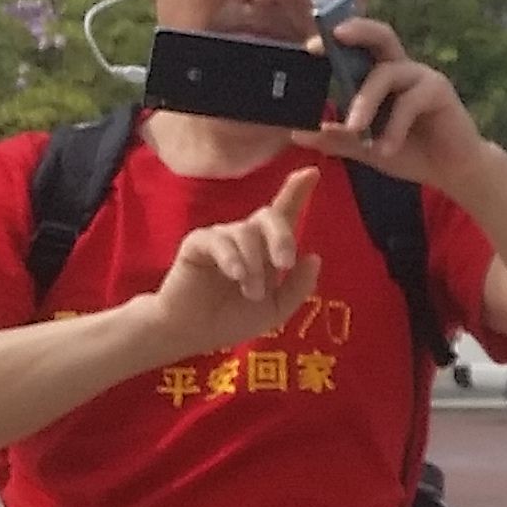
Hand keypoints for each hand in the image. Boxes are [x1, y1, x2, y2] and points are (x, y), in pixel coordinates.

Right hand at [144, 171, 325, 355]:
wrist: (192, 334)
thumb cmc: (232, 318)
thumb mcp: (275, 309)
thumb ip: (297, 287)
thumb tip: (314, 256)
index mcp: (267, 248)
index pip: (284, 213)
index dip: (297, 191)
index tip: (313, 172)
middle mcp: (245, 236)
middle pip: (269, 216)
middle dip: (282, 236)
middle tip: (285, 263)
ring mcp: (221, 238)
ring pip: (246, 233)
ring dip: (254, 265)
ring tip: (251, 291)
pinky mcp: (197, 244)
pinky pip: (218, 241)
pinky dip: (232, 258)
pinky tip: (236, 275)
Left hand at [310, 18, 490, 190]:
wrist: (452, 172)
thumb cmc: (410, 152)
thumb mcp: (365, 148)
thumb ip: (336, 138)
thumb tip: (297, 132)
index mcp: (381, 76)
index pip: (359, 48)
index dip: (337, 41)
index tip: (310, 47)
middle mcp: (402, 69)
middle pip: (381, 35)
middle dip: (357, 30)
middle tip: (335, 36)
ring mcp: (422, 78)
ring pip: (386, 73)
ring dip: (366, 101)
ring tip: (355, 130)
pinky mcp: (440, 92)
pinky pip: (409, 101)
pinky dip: (393, 127)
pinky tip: (386, 149)